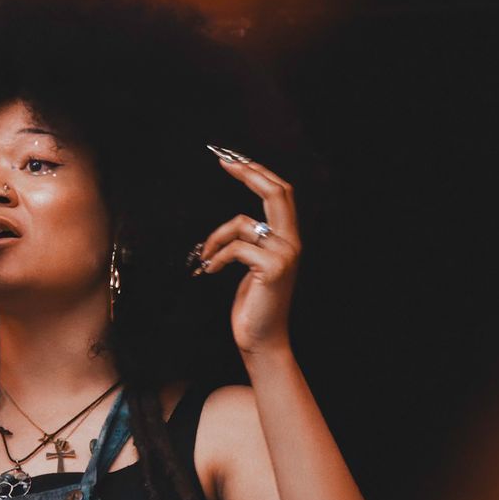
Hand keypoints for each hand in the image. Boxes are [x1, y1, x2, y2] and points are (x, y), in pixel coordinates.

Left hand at [196, 153, 300, 354]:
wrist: (261, 339)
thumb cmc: (254, 304)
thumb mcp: (254, 265)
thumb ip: (253, 242)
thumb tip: (236, 222)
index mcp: (289, 239)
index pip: (282, 193)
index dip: (259, 173)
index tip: (233, 159)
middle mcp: (292, 243)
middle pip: (277, 193)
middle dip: (249, 173)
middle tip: (223, 161)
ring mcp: (285, 255)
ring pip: (243, 223)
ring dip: (216, 238)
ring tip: (206, 257)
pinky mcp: (272, 269)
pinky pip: (235, 248)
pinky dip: (216, 258)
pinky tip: (210, 272)